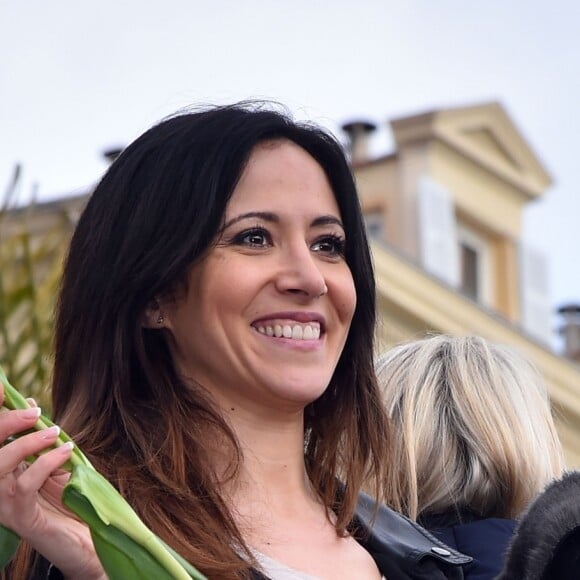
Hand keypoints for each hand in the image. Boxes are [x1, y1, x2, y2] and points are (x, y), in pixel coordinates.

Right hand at [0, 391, 105, 578]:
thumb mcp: (54, 460)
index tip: (1, 387)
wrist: (85, 538)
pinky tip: (64, 452)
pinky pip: (24, 487)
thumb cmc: (68, 498)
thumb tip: (29, 402)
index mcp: (3, 468)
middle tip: (33, 411)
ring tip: (54, 432)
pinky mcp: (20, 519)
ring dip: (25, 443)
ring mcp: (4, 504)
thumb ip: (40, 435)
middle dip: (4, 423)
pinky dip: (43, 464)